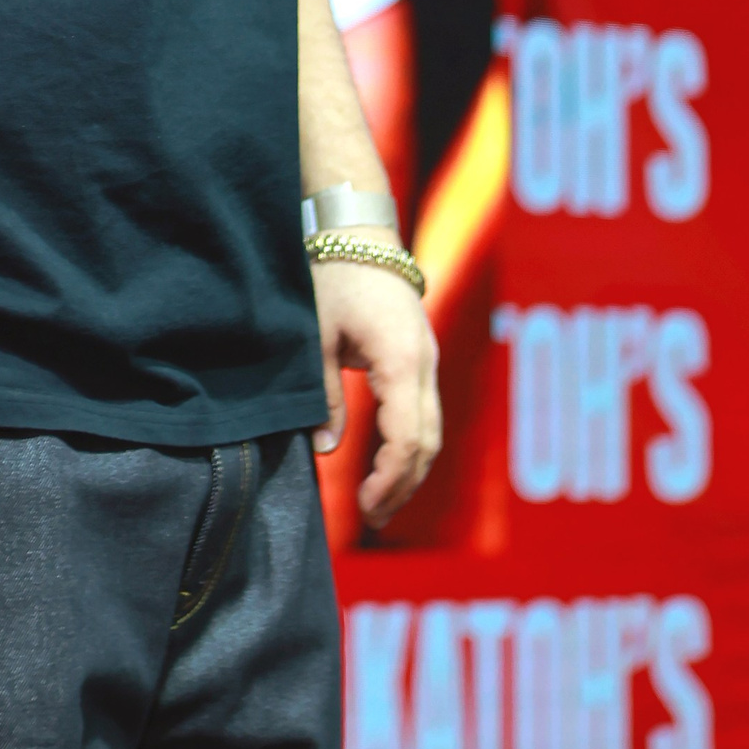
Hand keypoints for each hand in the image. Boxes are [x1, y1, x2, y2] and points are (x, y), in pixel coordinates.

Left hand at [311, 259, 440, 528]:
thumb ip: (326, 396)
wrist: (357, 230)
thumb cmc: (333, 276)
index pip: (408, 440)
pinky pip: (424, 411)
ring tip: (378, 503)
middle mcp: (425, 365)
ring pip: (431, 430)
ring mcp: (427, 360)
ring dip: (409, 469)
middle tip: (370, 518)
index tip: (363, 507)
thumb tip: (328, 449)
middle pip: (428, 443)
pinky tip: (388, 463)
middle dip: (403, 486)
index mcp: (402, 363)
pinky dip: (410, 444)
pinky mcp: (420, 356)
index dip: (389, 481)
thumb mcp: (317, 337)